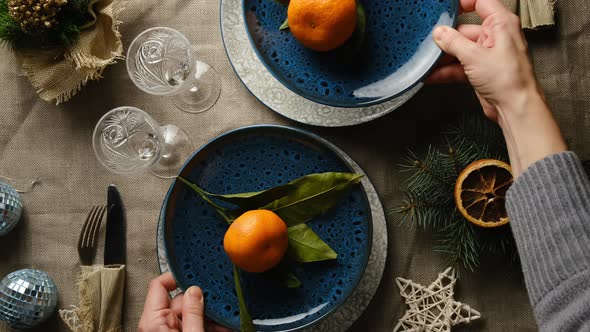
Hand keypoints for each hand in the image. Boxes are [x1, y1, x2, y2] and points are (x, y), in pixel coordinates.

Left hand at [138, 272, 231, 331]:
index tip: (196, 275)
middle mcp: (159, 324)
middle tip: (223, 303)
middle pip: (182, 300)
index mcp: (154, 321)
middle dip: (205, 301)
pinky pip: (194, 324)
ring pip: (191, 313)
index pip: (159, 285)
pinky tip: (225, 324)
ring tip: (227, 318)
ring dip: (211, 314)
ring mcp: (169, 330)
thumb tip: (195, 291)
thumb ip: (193, 312)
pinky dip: (209, 324)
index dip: (176, 276)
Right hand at [428, 0, 536, 120]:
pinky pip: (460, 66)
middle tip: (428, 44)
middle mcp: (495, 36)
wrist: (515, 108)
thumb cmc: (508, 79)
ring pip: (460, 50)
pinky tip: (431, 75)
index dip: (462, 3)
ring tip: (426, 62)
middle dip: (445, 39)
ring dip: (443, 58)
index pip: (481, 2)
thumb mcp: (474, 56)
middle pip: (464, 30)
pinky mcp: (482, 71)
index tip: (444, 9)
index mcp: (500, 24)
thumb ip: (453, 42)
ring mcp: (488, 55)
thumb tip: (439, 32)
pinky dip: (446, 71)